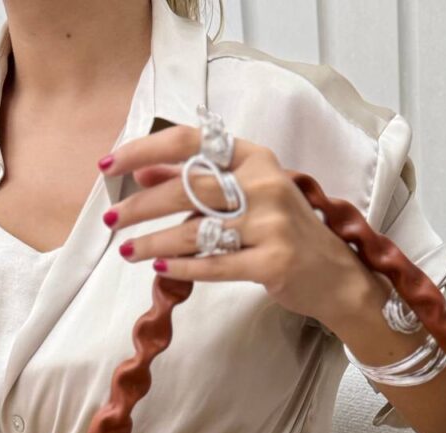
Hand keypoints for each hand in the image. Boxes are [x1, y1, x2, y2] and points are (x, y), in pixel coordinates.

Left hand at [97, 124, 367, 326]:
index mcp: (255, 159)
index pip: (191, 142)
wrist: (336, 277)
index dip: (144, 150)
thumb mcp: (250, 195)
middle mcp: (265, 185)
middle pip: (188, 189)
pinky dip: (184, 268)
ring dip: (154, 242)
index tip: (109, 165)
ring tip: (127, 251)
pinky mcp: (273, 263)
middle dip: (140, 205)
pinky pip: (216, 265)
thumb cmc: (287, 233)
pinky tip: (160, 269)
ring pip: (197, 231)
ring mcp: (272, 225)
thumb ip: (200, 182)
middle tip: (110, 219)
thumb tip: (143, 171)